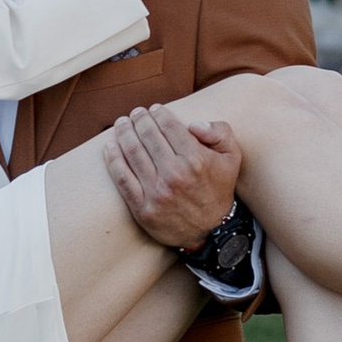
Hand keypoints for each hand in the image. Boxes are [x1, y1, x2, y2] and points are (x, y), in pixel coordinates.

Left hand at [103, 104, 243, 250]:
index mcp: (195, 159)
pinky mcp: (142, 208)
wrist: (212, 231)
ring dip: (124, 133)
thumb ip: (219, 132)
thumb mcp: (232, 157)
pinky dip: (113, 159)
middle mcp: (174, 174)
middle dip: (139, 119)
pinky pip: (122, 178)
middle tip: (136, 113)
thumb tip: (193, 124)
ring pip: (132, 153)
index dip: (159, 113)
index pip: (169, 126)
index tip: (154, 109)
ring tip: (122, 123)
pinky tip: (110, 146)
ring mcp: (156, 192)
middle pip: (147, 136)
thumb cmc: (218, 189)